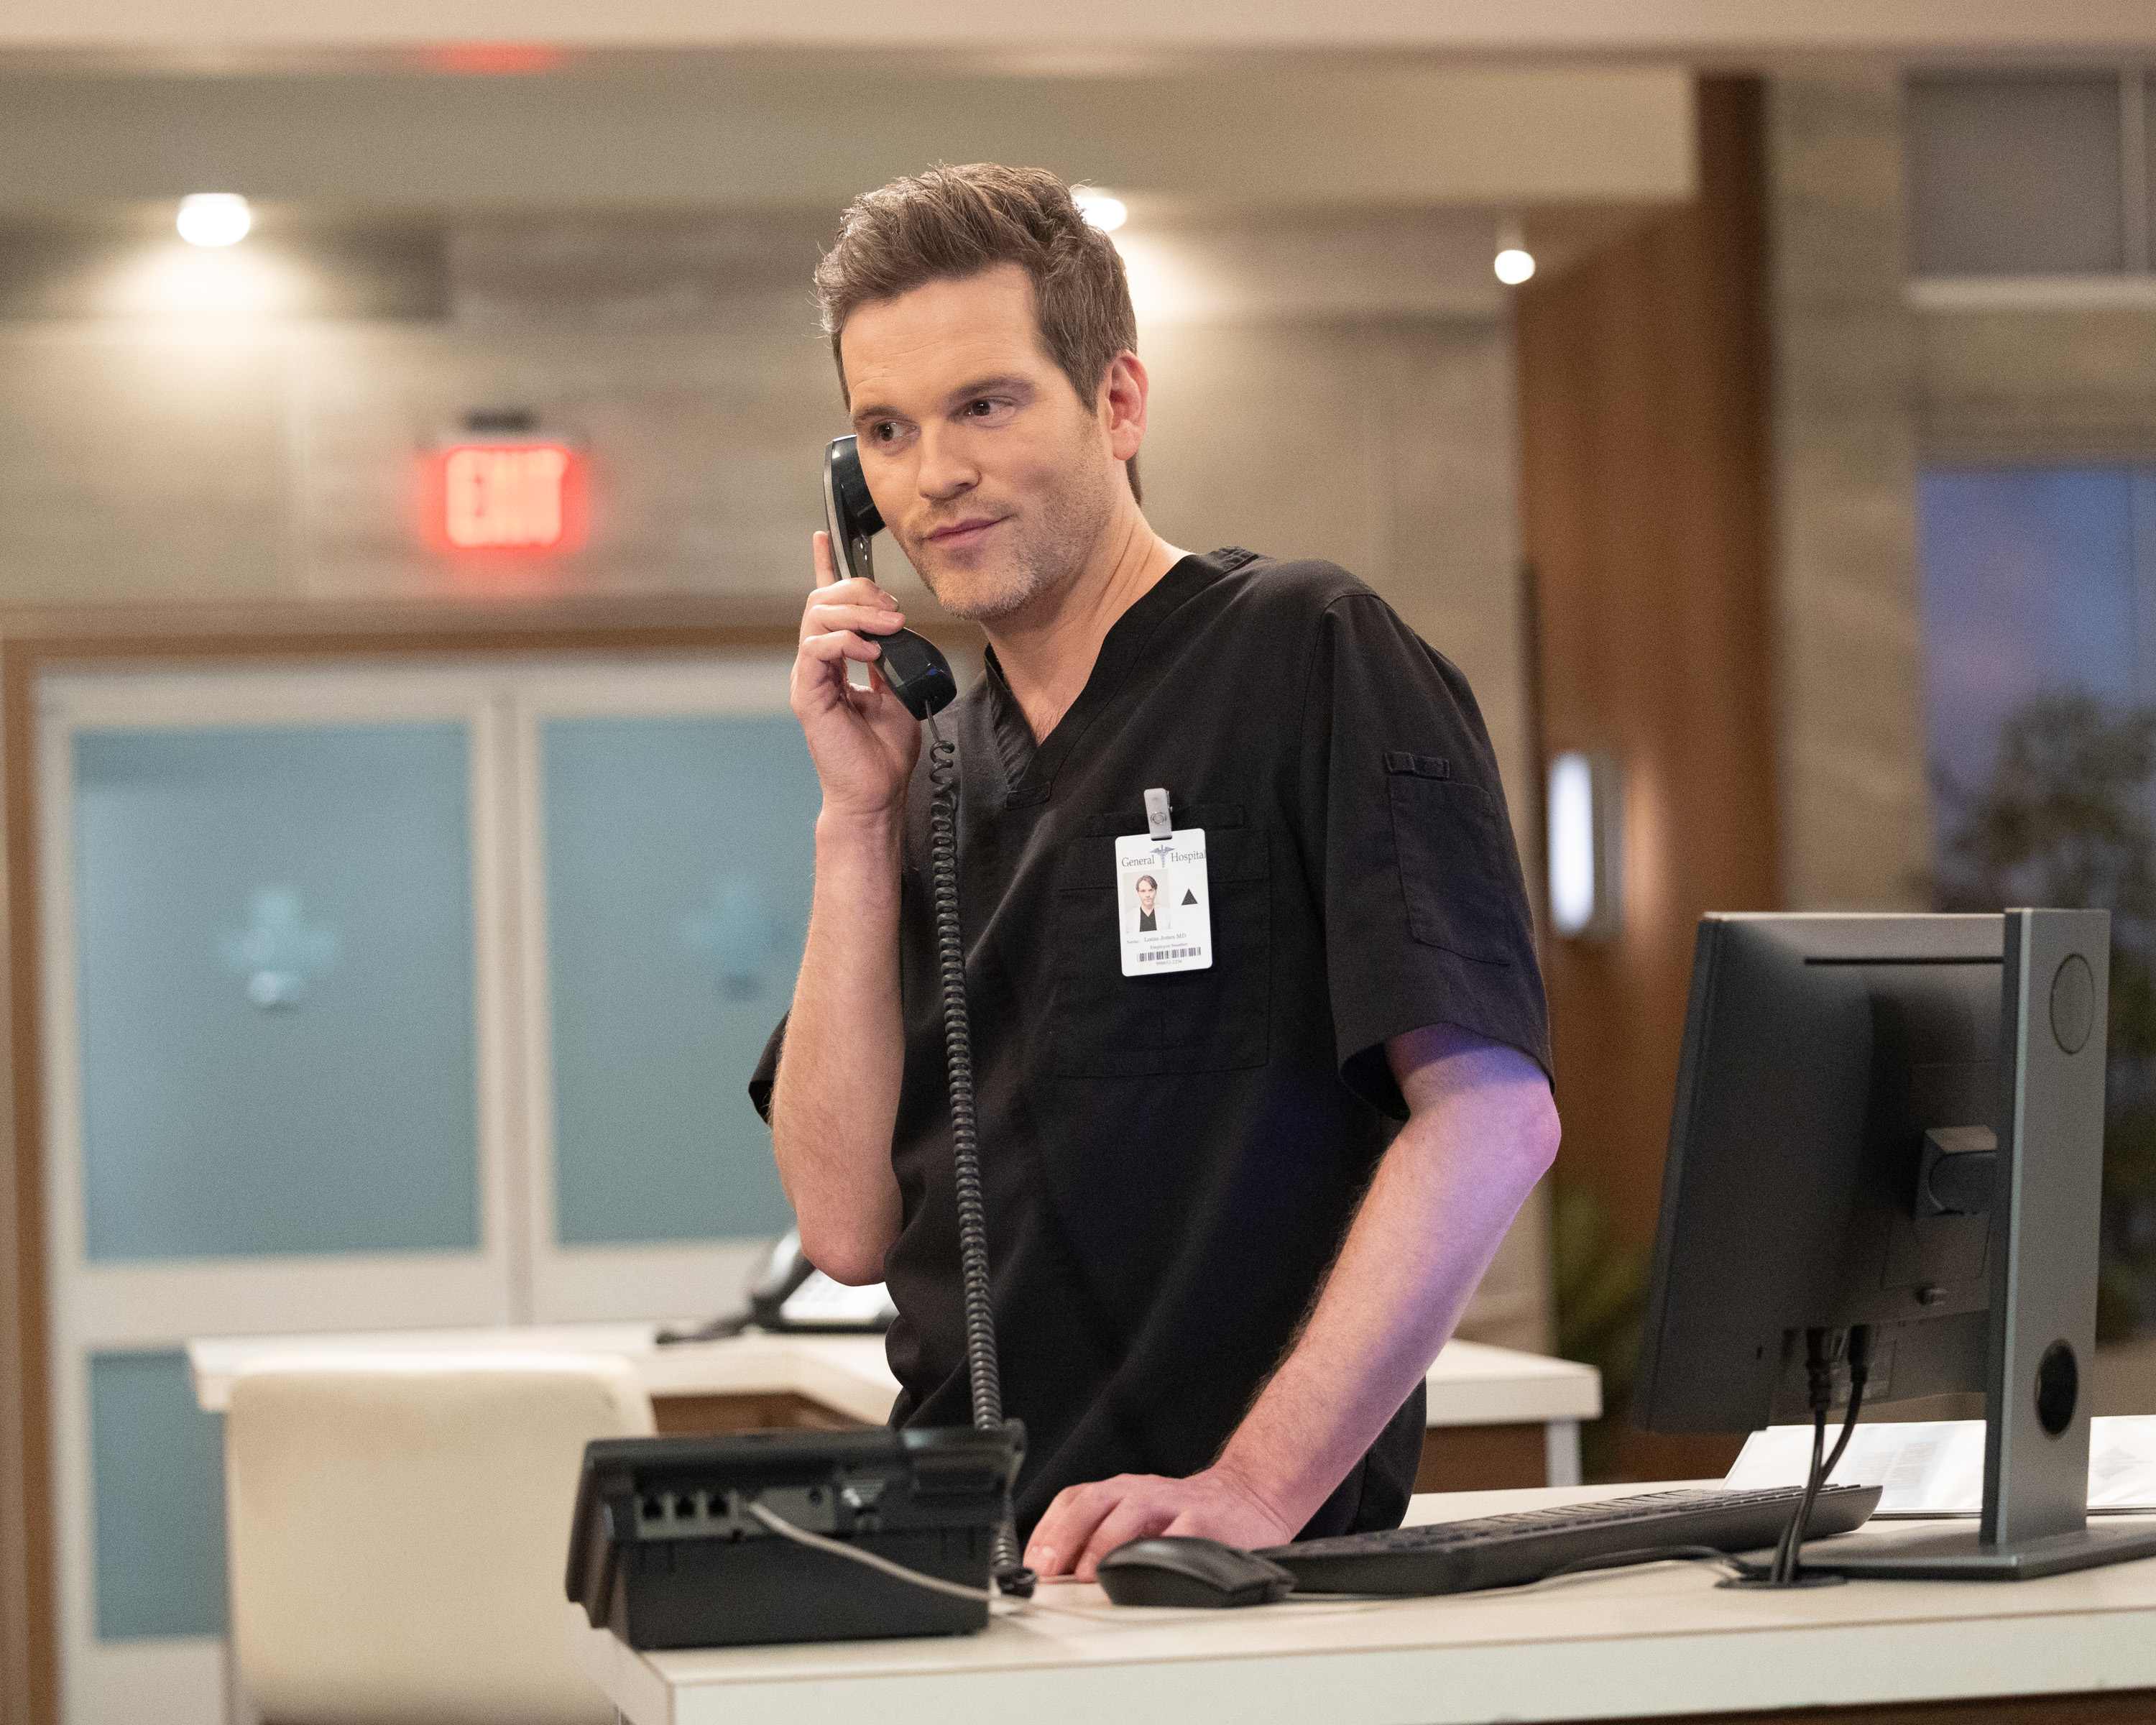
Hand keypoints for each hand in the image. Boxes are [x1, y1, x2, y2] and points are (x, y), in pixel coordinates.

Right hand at [791, 530, 921, 823]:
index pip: (826, 604)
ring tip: (889, 627)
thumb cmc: (885, 750)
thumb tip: (897, 629)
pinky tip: (870, 651)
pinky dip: (845, 641)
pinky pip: (816, 648)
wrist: (878, 791)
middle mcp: (818, 664)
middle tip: (895, 610)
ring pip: (817, 617)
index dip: (824, 567)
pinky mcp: (808, 695)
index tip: (825, 537)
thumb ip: (894, 657)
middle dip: (860, 591)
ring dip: (858, 612)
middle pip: (823, 600)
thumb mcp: (900, 690)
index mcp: (837, 659)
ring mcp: (810, 677)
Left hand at [1023, 1466, 1297, 1580]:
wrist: (1247, 1496)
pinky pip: (1180, 1533)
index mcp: (1120, 1491)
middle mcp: (1141, 1491)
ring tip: (1088, 1575)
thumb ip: (1100, 1537)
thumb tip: (1056, 1574)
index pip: (1072, 1500)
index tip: (1030, 1563)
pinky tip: (1144, 1570)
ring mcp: (1173, 1503)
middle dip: (1064, 1536)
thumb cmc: (1183, 1514)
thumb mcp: (1135, 1516)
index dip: (1046, 1530)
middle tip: (1047, 1571)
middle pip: (1092, 1503)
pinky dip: (1159, 1551)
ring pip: (1131, 1512)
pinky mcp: (1205, 1521)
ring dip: (1104, 1543)